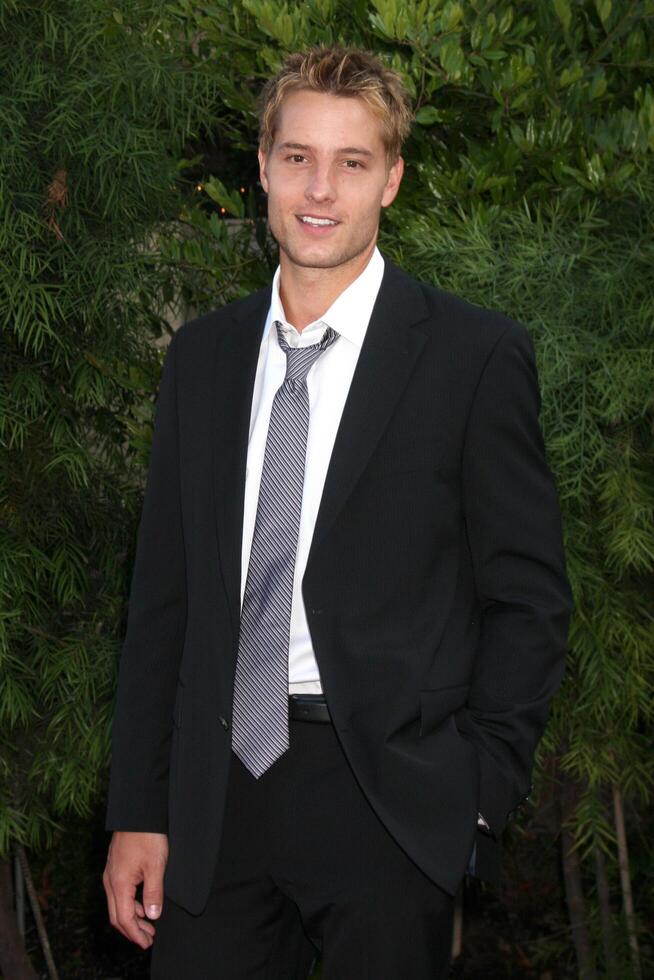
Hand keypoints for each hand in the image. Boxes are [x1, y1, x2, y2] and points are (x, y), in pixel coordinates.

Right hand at [103, 831, 168, 947]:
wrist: (138, 811)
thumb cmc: (147, 835)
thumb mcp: (156, 865)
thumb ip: (153, 892)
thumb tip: (152, 916)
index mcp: (119, 883)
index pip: (124, 918)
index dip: (135, 934)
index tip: (147, 943)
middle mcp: (110, 881)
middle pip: (117, 915)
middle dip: (132, 930)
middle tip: (148, 940)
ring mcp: (110, 873)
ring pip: (117, 905)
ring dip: (132, 918)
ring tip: (148, 925)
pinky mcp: (115, 866)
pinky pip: (118, 893)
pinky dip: (130, 904)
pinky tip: (142, 904)